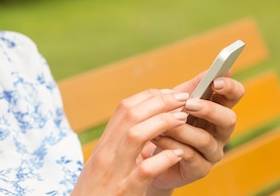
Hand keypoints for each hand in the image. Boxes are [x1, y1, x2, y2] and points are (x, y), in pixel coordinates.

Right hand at [71, 88, 191, 195]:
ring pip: (136, 136)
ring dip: (162, 123)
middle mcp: (106, 154)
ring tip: (183, 119)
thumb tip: (143, 122)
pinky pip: (145, 170)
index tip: (169, 93)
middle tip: (183, 99)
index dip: (148, 96)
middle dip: (160, 103)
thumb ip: (119, 145)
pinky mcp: (125, 191)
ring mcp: (115, 172)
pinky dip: (163, 159)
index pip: (123, 108)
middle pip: (131, 115)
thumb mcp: (103, 164)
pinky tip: (178, 154)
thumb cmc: (96, 192)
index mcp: (103, 145)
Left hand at [145, 73, 244, 194]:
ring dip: (184, 128)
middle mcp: (220, 132)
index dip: (230, 88)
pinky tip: (157, 136)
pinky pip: (189, 155)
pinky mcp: (199, 170)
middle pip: (229, 119)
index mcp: (218, 110)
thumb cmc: (168, 121)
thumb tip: (210, 70)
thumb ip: (192, 87)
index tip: (216, 81)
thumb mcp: (177, 101)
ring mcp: (212, 152)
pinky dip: (171, 144)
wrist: (150, 153)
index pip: (235, 96)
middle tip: (189, 104)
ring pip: (206, 139)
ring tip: (165, 122)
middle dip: (209, 110)